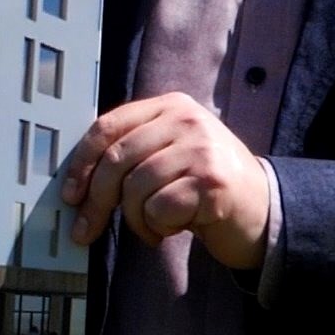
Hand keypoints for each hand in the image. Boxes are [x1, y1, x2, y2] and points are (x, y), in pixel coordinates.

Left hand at [61, 93, 278, 270]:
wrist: (264, 208)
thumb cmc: (204, 184)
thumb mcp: (170, 152)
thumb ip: (132, 151)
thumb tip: (75, 182)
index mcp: (170, 105)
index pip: (107, 127)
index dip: (80, 163)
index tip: (70, 194)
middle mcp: (186, 120)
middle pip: (116, 160)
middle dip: (95, 201)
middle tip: (85, 229)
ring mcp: (202, 149)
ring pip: (135, 189)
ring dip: (135, 219)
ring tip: (152, 226)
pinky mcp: (213, 183)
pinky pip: (159, 210)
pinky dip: (157, 228)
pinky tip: (176, 228)